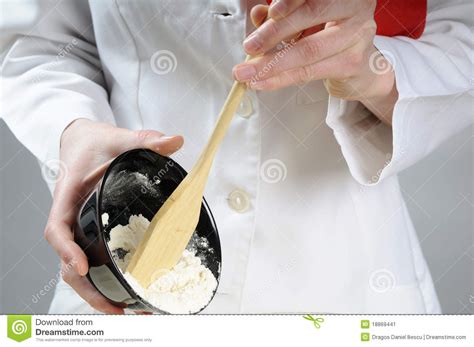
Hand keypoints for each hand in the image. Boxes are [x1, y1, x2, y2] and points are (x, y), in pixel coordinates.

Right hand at [44, 119, 182, 312]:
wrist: (83, 142)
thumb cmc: (94, 142)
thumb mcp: (117, 137)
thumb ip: (143, 140)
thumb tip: (174, 140)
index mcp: (68, 196)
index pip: (56, 228)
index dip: (66, 249)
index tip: (81, 266)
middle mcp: (70, 217)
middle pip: (66, 260)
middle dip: (86, 287)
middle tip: (115, 306)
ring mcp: (79, 227)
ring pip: (76, 267)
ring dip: (94, 291)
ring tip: (122, 309)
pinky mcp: (90, 231)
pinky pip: (90, 259)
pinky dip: (102, 278)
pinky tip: (122, 291)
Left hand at [233, 0, 397, 123]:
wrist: (360, 67)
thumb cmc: (330, 38)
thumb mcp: (304, 22)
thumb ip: (282, 17)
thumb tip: (258, 15)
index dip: (289, 2)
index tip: (269, 14)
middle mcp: (355, 9)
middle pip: (310, 15)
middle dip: (274, 33)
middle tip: (249, 47)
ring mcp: (357, 36)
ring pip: (308, 50)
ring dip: (273, 63)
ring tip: (249, 71)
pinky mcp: (352, 64)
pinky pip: (310, 72)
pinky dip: (281, 79)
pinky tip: (263, 82)